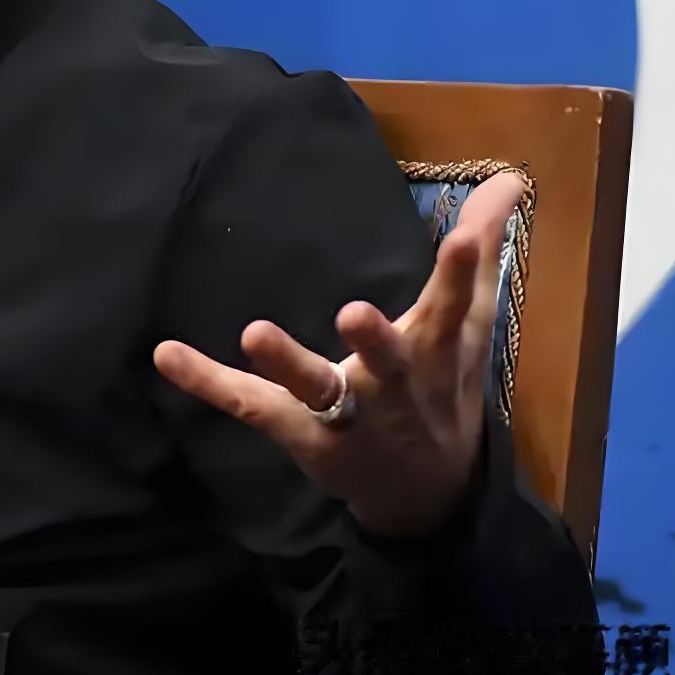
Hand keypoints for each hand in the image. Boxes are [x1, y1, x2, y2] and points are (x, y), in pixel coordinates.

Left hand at [153, 171, 521, 538]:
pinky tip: (166, 355)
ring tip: (255, 332)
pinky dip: (209, 382)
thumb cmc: (443, 391)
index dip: (461, 276)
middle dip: (375, 341)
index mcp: (437, 353)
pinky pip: (252, 407)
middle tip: (354, 313)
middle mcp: (395, 386)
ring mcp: (348, 417)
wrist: (428, 496)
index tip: (462, 240)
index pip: (455, 310)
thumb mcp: (467, 327)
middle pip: (389, 362)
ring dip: (289, 364)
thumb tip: (508, 179)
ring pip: (318, 391)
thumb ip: (479, 253)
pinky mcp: (303, 436)